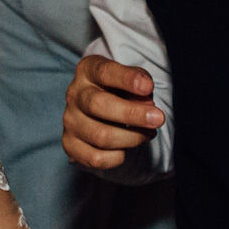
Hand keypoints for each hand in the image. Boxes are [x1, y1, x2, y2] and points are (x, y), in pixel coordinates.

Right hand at [62, 55, 163, 170]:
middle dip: (132, 114)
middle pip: (99, 105)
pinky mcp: (70, 145)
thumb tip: (147, 105)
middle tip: (158, 118)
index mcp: (88, 70)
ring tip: (148, 134)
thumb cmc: (120, 91)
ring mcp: (70, 121)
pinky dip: (117, 157)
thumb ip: (141, 88)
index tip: (148, 87)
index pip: (104, 72)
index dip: (127, 79)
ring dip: (132, 137)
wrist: (100, 111)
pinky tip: (126, 148)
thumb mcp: (132, 81)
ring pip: (100, 135)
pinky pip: (96, 158)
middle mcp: (74, 94)